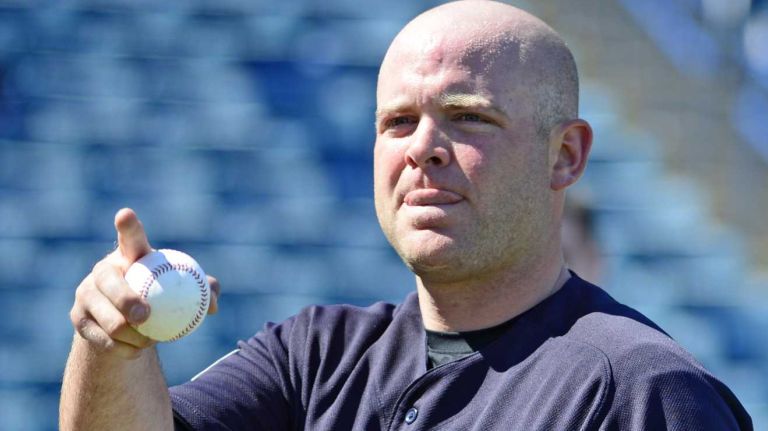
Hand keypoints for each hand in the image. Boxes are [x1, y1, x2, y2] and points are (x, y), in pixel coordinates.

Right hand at [69, 208, 219, 358]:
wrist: (125, 325)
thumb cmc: (160, 298)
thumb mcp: (181, 291)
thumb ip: (201, 291)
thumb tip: (213, 304)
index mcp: (131, 255)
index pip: (129, 237)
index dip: (127, 225)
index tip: (126, 214)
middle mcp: (103, 270)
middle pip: (110, 283)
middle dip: (126, 299)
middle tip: (146, 316)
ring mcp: (86, 294)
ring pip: (109, 319)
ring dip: (133, 335)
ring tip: (149, 339)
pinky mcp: (78, 319)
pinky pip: (105, 341)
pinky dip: (125, 348)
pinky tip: (136, 349)